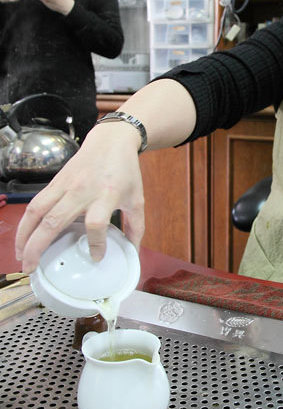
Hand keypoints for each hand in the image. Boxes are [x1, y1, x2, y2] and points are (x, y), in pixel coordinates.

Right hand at [15, 123, 144, 272]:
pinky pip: (35, 203)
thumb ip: (136, 228)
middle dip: (37, 246)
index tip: (96, 257)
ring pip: (36, 211)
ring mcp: (65, 185)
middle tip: (31, 268)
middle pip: (53, 220)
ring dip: (24, 235)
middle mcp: (81, 190)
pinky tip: (24, 236)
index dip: (96, 244)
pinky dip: (26, 221)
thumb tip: (133, 253)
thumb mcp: (137, 200)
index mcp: (106, 195)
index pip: (96, 223)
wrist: (112, 140)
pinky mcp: (55, 182)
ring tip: (20, 256)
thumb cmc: (124, 170)